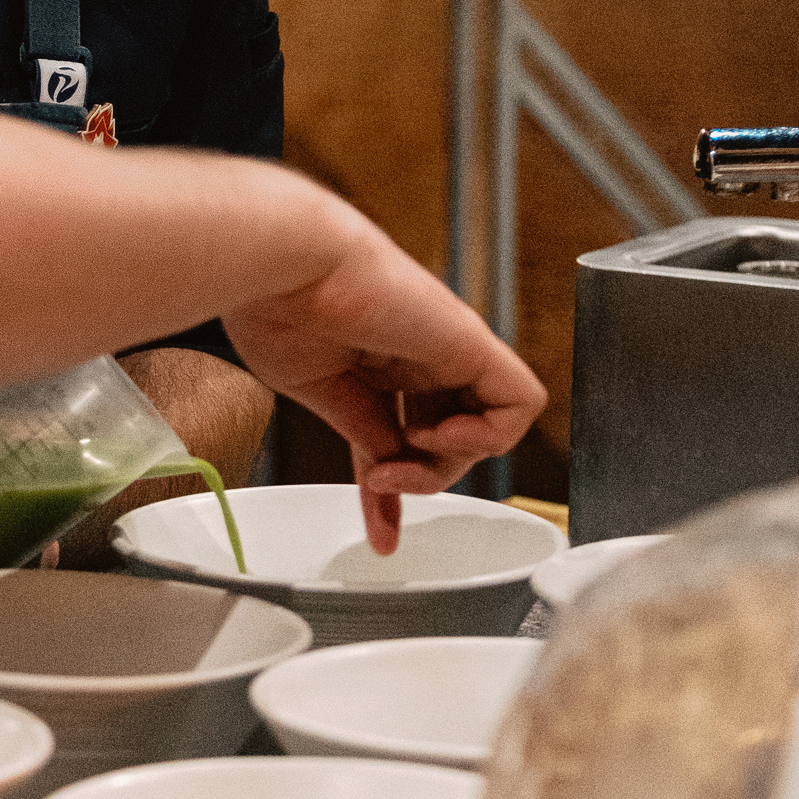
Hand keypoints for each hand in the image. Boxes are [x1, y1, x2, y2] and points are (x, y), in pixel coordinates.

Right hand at [224, 222, 543, 553]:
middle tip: (382, 479)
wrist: (283, 265)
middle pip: (450, 439)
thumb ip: (366, 433)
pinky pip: (519, 403)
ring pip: (489, 428)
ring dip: (451, 461)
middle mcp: (420, 354)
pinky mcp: (470, 342)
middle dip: (423, 478)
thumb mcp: (322, 392)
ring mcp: (447, 348)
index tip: (383, 532)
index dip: (399, 489)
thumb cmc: (278, 308)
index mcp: (377, 361)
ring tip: (408, 451)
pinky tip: (437, 433)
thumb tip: (390, 472)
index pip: (407, 436)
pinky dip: (489, 436)